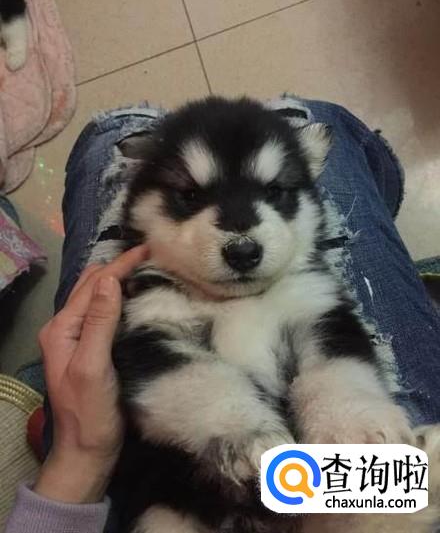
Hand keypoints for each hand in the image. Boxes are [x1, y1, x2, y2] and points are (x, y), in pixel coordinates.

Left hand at [34, 245, 148, 503]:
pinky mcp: (91, 348)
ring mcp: (77, 338)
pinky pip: (104, 313)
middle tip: (150, 256)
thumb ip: (98, 322)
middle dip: (118, 267)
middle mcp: (66, 328)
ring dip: (118, 281)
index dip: (120, 265)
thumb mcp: (92, 366)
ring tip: (145, 269)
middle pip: (91, 285)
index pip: (94, 284)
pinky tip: (137, 298)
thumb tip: (109, 278)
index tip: (148, 249)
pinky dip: (120, 299)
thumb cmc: (90, 412)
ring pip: (97, 297)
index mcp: (62, 328)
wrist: (88, 451)